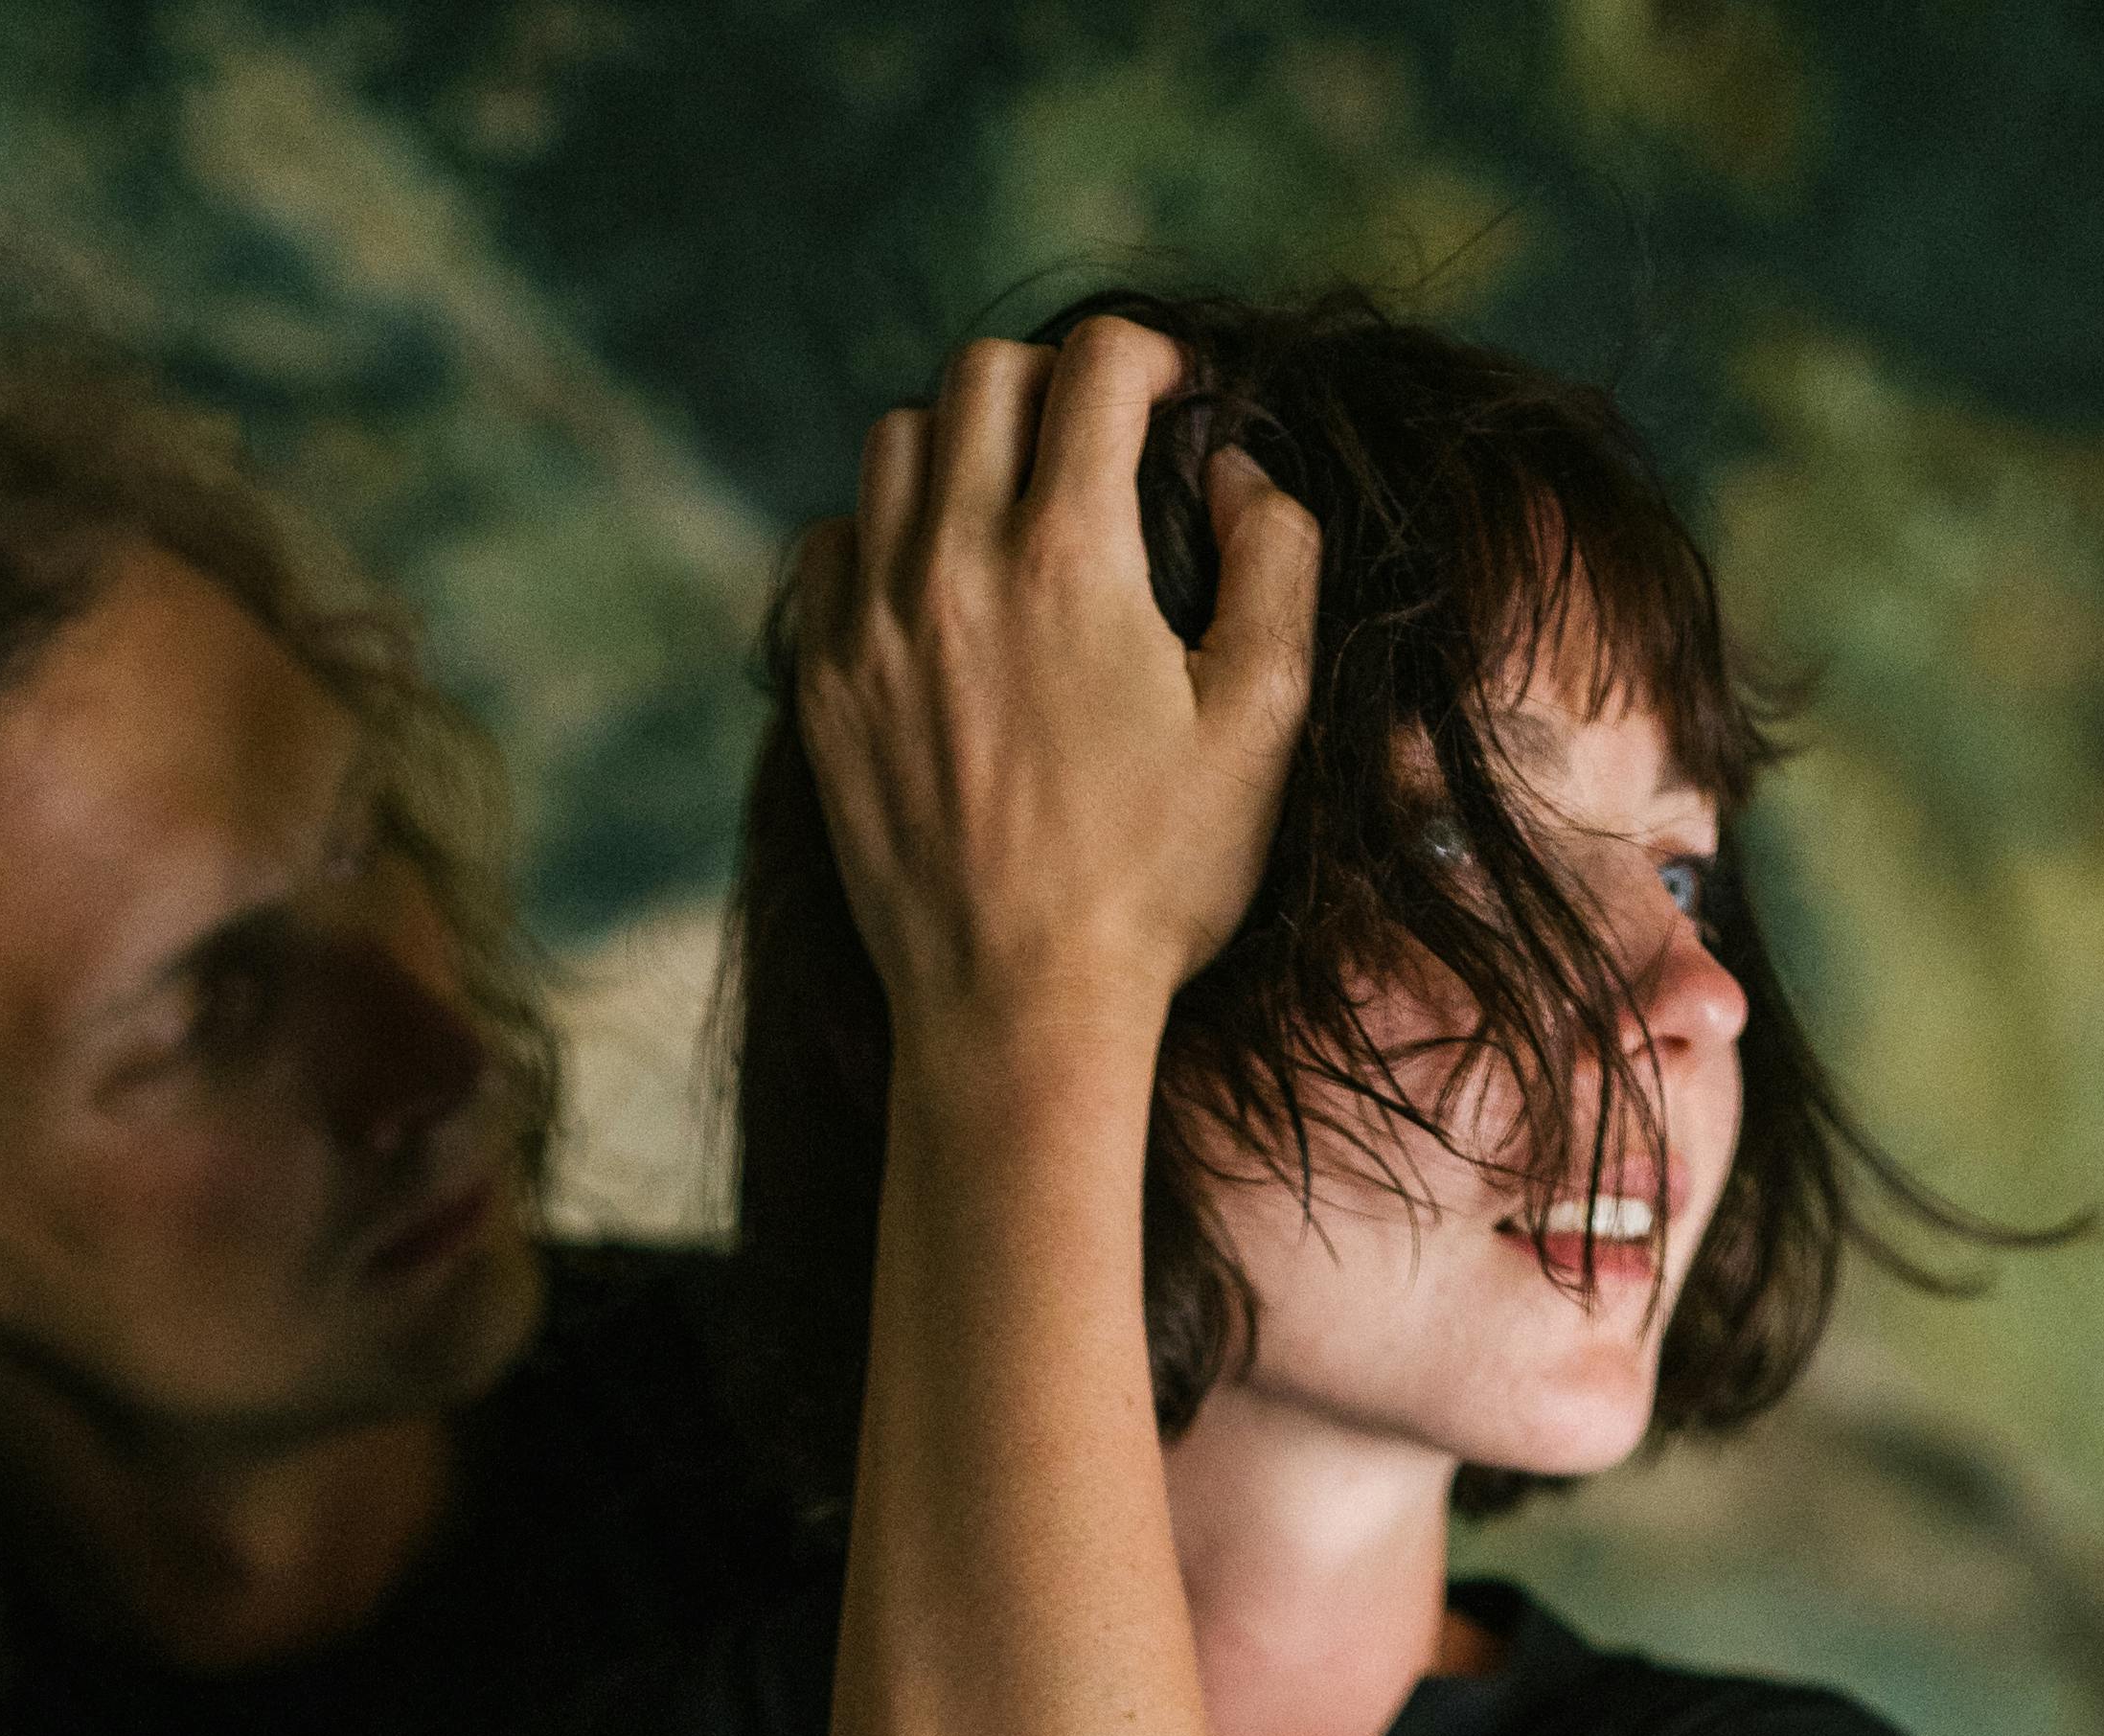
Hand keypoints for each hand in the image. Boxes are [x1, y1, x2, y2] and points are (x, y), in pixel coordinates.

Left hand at [787, 313, 1317, 1048]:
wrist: (1018, 1011)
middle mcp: (952, 564)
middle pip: (982, 376)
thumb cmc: (1156, 882)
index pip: (1095, 364)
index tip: (1175, 397)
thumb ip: (1277, 564)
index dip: (1150, 356)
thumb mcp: (1263, 724)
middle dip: (1052, 384)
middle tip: (1094, 443)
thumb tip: (1241, 467)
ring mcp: (872, 624)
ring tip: (1008, 505)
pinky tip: (932, 584)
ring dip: (959, 445)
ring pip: (893, 443)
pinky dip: (880, 533)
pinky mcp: (826, 687)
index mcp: (1069, 555)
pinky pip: (829, 545)